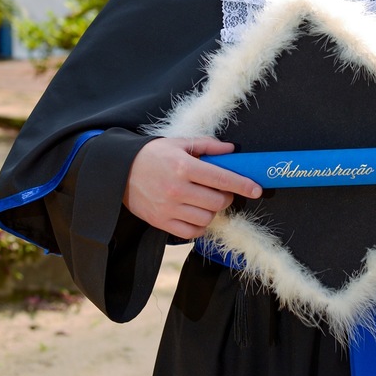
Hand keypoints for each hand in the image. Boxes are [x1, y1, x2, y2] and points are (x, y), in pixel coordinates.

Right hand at [123, 137, 262, 238]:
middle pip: (218, 201)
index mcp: (184, 167)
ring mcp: (169, 208)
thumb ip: (208, 146)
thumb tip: (232, 150)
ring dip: (212, 210)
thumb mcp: (179, 143)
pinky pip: (191, 232)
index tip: (256, 189)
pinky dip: (199, 225)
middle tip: (221, 190)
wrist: (119, 171)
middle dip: (226, 196)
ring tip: (205, 200)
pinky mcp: (161, 222)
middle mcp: (177, 189)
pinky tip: (195, 214)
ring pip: (207, 218)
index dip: (243, 185)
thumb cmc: (153, 155)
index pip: (222, 179)